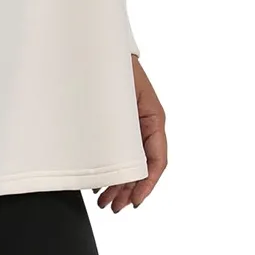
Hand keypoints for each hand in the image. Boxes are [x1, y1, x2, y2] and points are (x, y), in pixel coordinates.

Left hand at [95, 57, 167, 212]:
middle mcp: (145, 125)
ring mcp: (130, 125)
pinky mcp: (115, 125)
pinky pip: (118, 152)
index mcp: (153, 119)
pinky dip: (111, 170)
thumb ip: (121, 125)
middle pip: (142, 166)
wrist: (97, 47)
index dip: (147, 184)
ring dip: (119, 185)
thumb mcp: (119, 97)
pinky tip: (99, 184)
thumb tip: (113, 159)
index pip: (157, 159)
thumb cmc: (112, 67)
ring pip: (130, 163)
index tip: (134, 200)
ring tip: (104, 202)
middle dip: (129, 190)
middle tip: (113, 207)